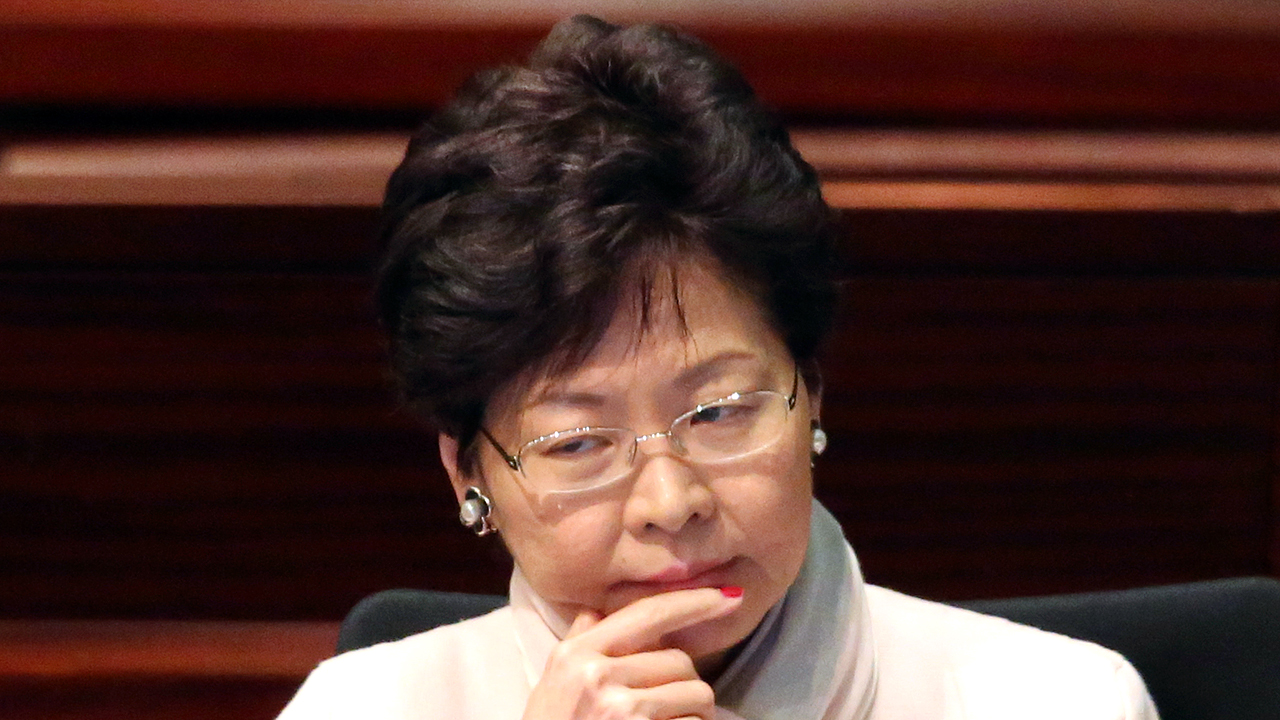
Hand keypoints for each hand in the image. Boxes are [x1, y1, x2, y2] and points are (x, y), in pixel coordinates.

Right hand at [522, 587, 741, 719]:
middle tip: (670, 704)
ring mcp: (622, 711)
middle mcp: (598, 677)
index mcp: (576, 655)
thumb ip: (581, 643)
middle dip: (686, 682)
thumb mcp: (554, 681)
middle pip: (680, 660)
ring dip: (695, 711)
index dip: (694, 601)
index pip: (647, 613)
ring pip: (696, 694)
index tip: (730, 595)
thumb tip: (600, 609)